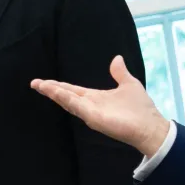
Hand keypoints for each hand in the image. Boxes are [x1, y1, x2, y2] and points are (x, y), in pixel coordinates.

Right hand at [30, 56, 170, 155]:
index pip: (72, 90)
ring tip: (39, 85)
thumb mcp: (129, 84)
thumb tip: (116, 58)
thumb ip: (119, 73)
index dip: (58, 85)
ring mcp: (89, 112)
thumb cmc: (141, 108)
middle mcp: (89, 105)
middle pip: (65, 95)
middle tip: (34, 83)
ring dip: (53, 92)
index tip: (44, 81)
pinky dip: (64, 98)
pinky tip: (55, 91)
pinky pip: (76, 106)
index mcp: (95, 97)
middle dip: (50, 89)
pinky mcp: (92, 117)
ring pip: (67, 100)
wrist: (150, 126)